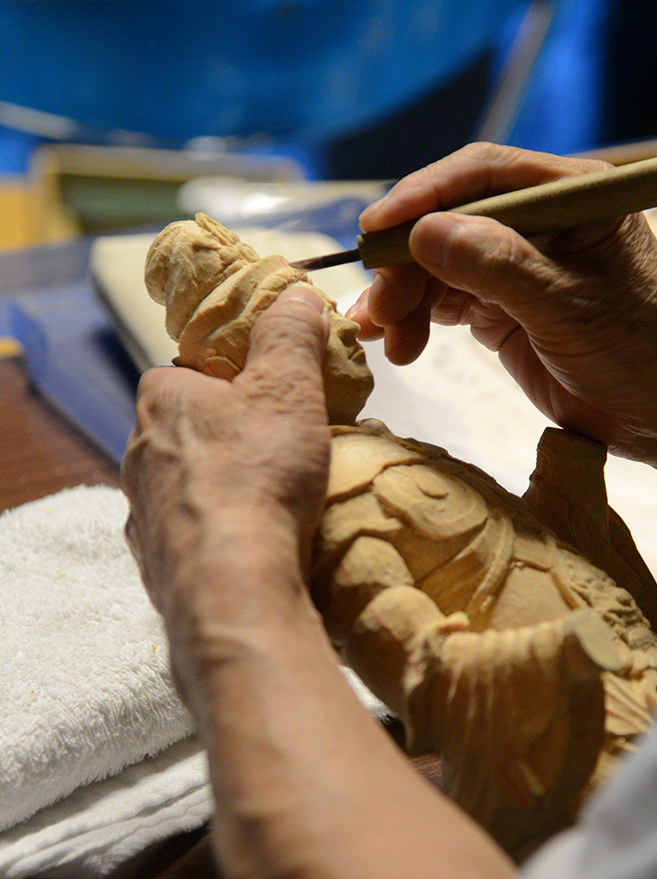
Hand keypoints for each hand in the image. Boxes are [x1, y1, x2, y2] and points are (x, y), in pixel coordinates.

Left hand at [121, 286, 331, 680]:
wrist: (231, 584)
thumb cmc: (258, 474)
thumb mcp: (288, 386)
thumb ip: (290, 334)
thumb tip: (296, 294)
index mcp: (160, 398)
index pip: (188, 370)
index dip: (231, 377)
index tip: (273, 394)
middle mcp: (137, 452)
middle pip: (188, 430)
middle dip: (230, 436)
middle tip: (283, 449)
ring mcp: (142, 513)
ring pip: (186, 487)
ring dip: (223, 489)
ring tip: (276, 504)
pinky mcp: (154, 565)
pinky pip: (190, 537)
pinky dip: (218, 537)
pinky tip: (254, 546)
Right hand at [349, 142, 656, 453]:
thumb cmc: (644, 351)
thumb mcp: (568, 307)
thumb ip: (496, 266)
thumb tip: (423, 232)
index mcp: (570, 195)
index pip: (481, 174)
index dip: (422, 196)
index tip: (376, 229)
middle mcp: (541, 222)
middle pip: (450, 222)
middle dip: (407, 264)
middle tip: (378, 309)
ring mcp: (522, 266)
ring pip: (441, 265)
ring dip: (406, 298)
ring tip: (386, 340)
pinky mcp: (508, 309)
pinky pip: (449, 302)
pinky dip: (421, 320)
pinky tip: (403, 346)